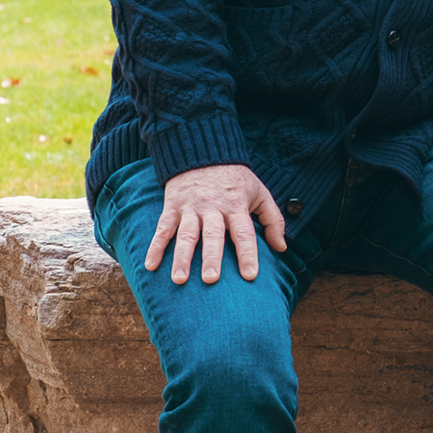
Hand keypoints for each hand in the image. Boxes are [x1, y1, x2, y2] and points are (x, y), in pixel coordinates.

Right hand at [146, 163, 288, 285]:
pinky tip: (150, 265)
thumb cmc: (235, 180)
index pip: (244, 233)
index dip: (248, 254)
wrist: (203, 152)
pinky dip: (155, 246)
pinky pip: (163, 228)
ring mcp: (191, 208)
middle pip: (213, 235)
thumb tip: (282, 248)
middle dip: (211, 258)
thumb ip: (273, 220)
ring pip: (186, 235)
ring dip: (181, 258)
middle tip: (211, 280)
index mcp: (236, 206)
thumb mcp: (260, 193)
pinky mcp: (172, 206)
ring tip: (179, 279)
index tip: (250, 276)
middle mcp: (213, 208)